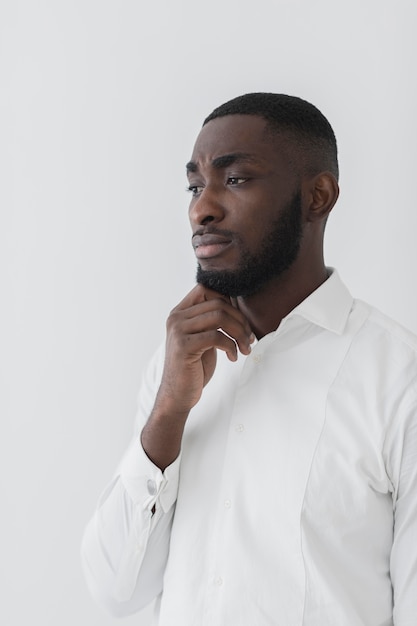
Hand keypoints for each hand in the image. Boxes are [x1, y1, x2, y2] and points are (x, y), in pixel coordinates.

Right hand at [157, 284, 252, 415]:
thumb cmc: (194, 367)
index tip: (239, 321)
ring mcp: (178, 330)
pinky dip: (231, 346)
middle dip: (240, 320)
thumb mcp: (203, 338)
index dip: (228, 301)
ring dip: (239, 332)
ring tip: (245, 347)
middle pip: (218, 303)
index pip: (206, 289)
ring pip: (219, 317)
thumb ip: (212, 321)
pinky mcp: (184, 346)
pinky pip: (216, 336)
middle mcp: (176, 318)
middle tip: (249, 339)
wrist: (177, 395)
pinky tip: (233, 357)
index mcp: (180, 313)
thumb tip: (237, 306)